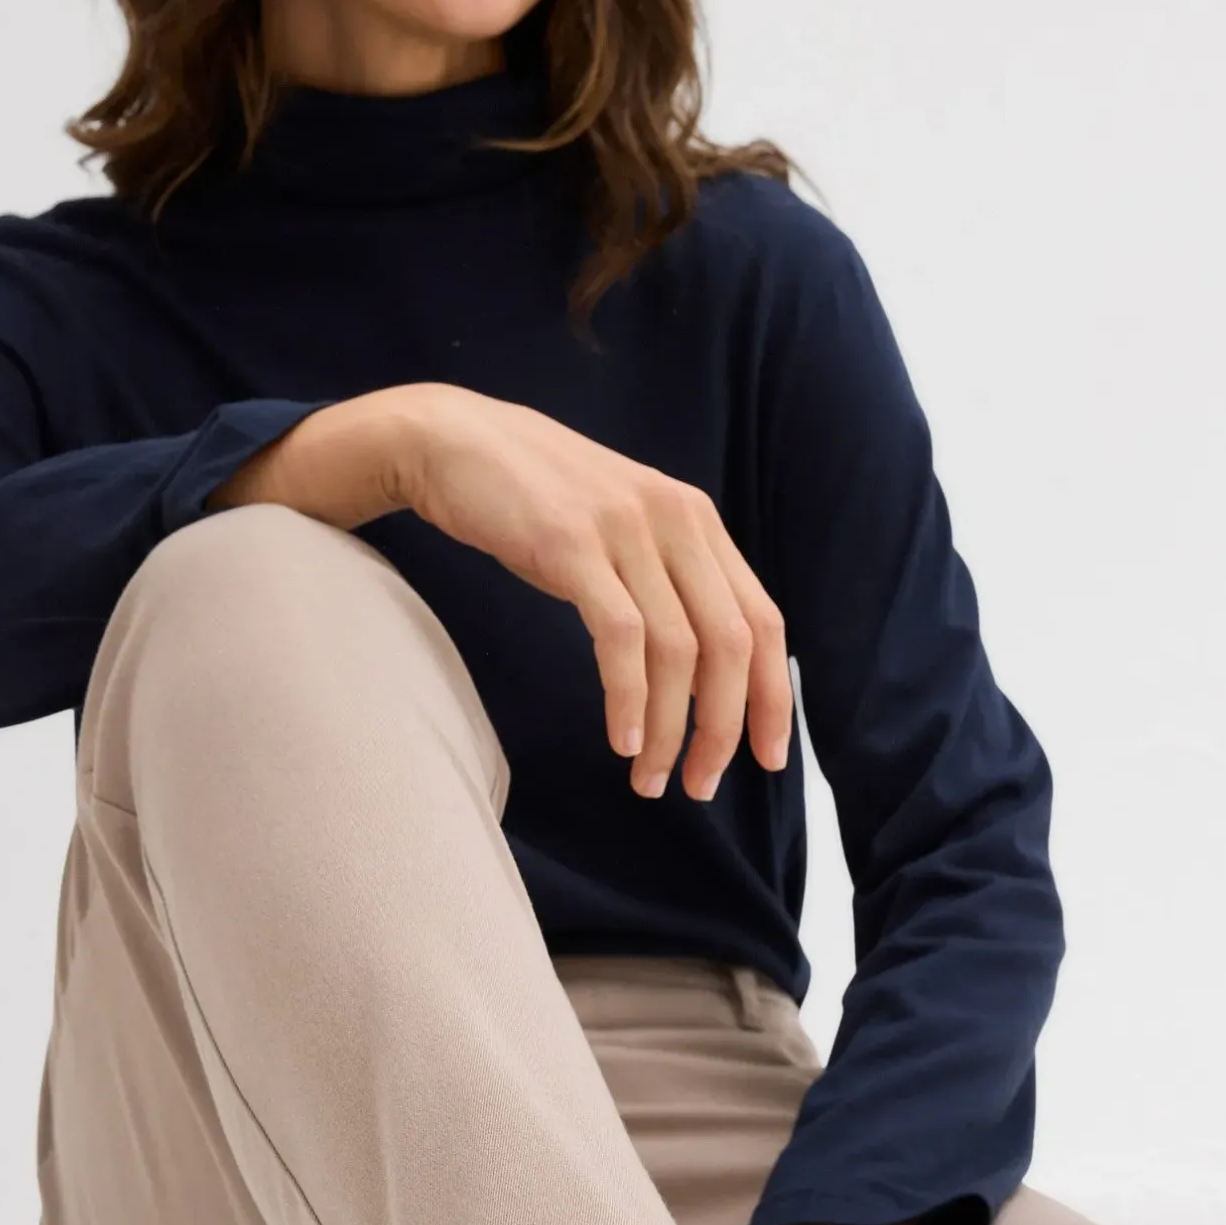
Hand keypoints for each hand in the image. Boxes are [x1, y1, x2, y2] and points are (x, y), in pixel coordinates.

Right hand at [388, 382, 793, 802]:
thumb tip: (697, 678)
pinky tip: (623, 739)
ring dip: (670, 728)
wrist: (453, 440)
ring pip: (678, 650)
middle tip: (700, 784)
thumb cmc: (534, 501)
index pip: (762, 620)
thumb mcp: (620, 530)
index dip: (772, 696)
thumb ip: (664, 585)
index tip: (767, 757)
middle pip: (731, 643)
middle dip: (725, 727)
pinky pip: (619, 635)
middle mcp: (675, 519)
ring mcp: (624, 529)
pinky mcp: (572, 544)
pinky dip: (629, 697)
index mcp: (696, 520)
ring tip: (651, 779)